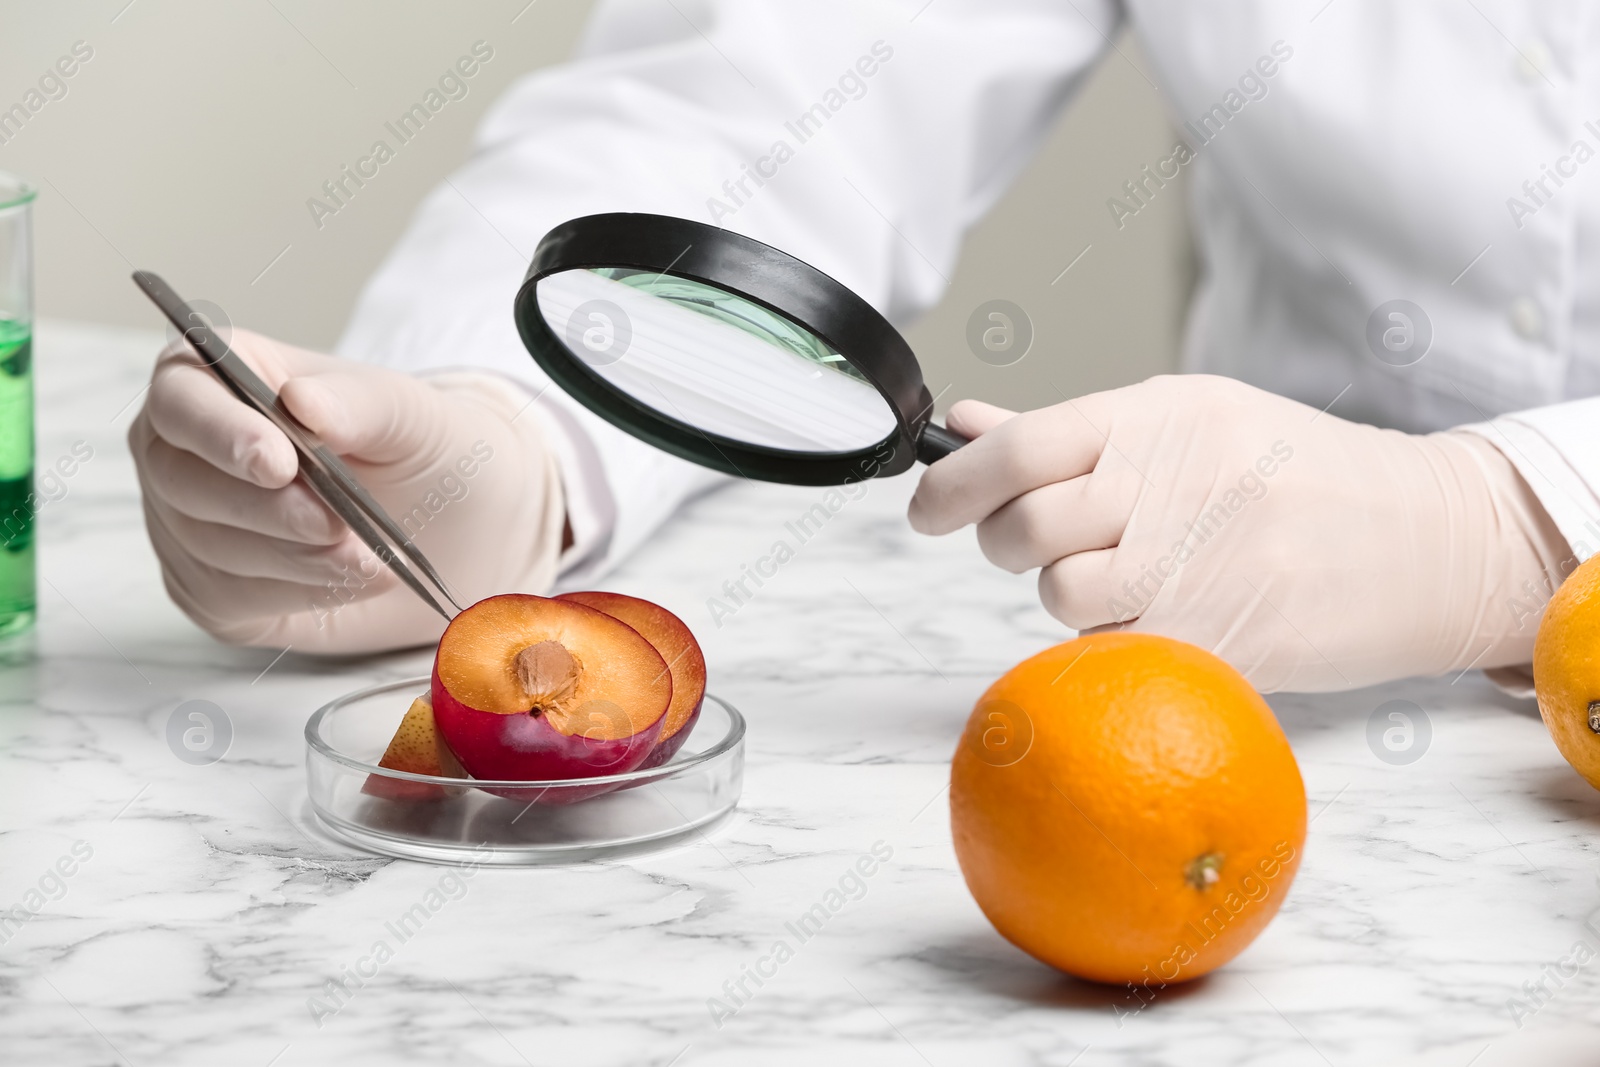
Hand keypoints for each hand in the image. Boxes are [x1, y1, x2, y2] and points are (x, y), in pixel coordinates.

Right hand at [129, 330, 565, 652]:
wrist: (447, 528)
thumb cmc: (415, 450)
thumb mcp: (408, 413)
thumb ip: (357, 402)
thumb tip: (301, 400)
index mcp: (221, 380)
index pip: (181, 397)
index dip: (220, 432)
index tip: (278, 463)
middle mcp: (185, 449)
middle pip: (180, 479)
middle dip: (266, 508)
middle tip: (336, 525)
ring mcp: (187, 522)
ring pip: (208, 545)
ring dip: (296, 557)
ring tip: (369, 556)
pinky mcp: (211, 588)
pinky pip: (231, 597)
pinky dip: (301, 591)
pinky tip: (352, 577)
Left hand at [908, 375, 1570, 691]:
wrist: (1431, 538)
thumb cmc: (1298, 474)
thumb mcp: (1192, 420)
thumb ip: (1070, 432)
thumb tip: (962, 425)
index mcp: (1162, 414)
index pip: (1020, 448)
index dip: (951, 484)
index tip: (923, 507)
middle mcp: (1176, 481)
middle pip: (1026, 528)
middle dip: (1005, 545)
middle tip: (1035, 546)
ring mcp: (1202, 563)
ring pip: (1063, 595)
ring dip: (1068, 596)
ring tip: (1123, 577)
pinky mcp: (1223, 637)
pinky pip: (1120, 650)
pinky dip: (1122, 640)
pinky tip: (1168, 613)